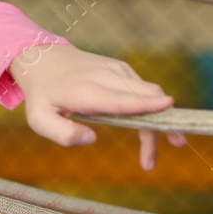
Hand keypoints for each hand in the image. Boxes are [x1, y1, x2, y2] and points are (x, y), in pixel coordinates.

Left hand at [8, 42, 185, 170]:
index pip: (121, 98)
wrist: (42, 59)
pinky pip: (146, 90)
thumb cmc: (42, 94)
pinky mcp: (124, 70)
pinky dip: (153, 109)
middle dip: (163, 123)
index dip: (145, 104)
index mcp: (87, 91)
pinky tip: (147, 128)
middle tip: (173, 149)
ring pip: (151, 94)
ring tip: (153, 155)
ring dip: (160, 120)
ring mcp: (118, 71)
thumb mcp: (39, 120)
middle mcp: (107, 77)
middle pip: (147, 98)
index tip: (168, 107)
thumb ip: (62, 134)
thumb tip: (92, 139)